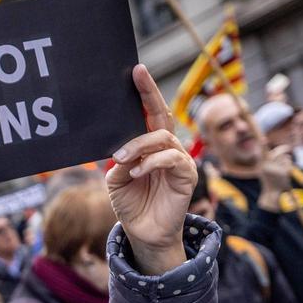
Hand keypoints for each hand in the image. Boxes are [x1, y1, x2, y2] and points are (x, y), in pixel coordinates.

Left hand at [108, 64, 195, 274]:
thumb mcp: (116, 179)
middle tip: (137, 76)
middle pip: (162, 114)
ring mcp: (178, 159)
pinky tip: (138, 171)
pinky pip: (171, 158)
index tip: (135, 70)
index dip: (144, 92)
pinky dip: (152, 162)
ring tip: (123, 159)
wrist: (143, 233)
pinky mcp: (186, 174)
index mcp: (149, 145)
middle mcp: (166, 147)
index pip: (149, 113)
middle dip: (150, 93)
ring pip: (162, 137)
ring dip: (139, 144)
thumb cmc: (131, 203)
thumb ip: (119, 161)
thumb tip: (121, 149)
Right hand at [259, 145, 293, 195]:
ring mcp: (276, 169)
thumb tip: (276, 150)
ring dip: (286, 160)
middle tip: (288, 148)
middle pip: (277, 153)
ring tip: (282, 169)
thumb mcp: (265, 169)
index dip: (263, 145)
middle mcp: (268, 166)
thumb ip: (268, 159)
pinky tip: (286, 173)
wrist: (272, 193)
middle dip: (283, 149)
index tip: (263, 139)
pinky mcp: (284, 172)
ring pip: (284, 157)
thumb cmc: (269, 180)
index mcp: (262, 165)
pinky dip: (289, 166)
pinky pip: (288, 162)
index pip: (263, 153)